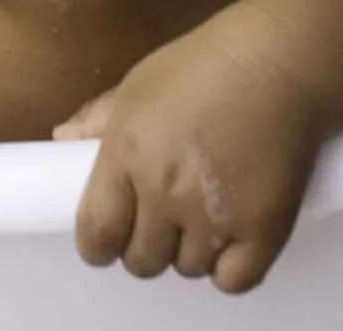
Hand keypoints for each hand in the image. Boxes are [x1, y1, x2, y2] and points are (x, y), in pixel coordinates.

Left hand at [53, 21, 324, 293]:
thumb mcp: (139, 82)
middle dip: (145, 244)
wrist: (280, 61)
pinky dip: (228, 267)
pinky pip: (232, 280)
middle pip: (141, 260)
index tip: (108, 239)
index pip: (97, 234)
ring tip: (202, 215)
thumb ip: (97, 117)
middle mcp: (166, 191)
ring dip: (189, 250)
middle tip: (161, 219)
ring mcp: (215, 215)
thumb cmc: (206, 64)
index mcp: (128, 153)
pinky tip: (230, 239)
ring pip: (186, 268)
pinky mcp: (263, 228)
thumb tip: (62, 139)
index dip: (98, 245)